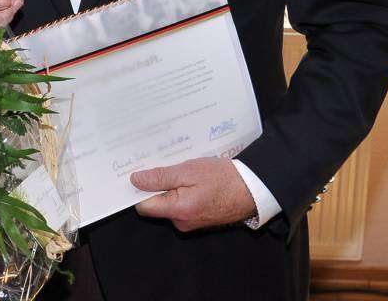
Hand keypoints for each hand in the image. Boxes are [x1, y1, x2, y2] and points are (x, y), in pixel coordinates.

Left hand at [131, 157, 255, 231]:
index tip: (135, 172)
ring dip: (169, 186)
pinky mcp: (197, 218)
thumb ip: (161, 177)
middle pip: (155, 204)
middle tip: (160, 164)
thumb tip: (135, 180)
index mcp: (178, 211)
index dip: (137, 189)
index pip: (144, 206)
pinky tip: (189, 178)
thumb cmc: (223, 178)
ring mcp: (190, 222)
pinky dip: (181, 191)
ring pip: (168, 203)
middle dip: (155, 185)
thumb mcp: (189, 171)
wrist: (252, 189)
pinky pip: (180, 205)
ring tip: (179, 169)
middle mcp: (182, 222)